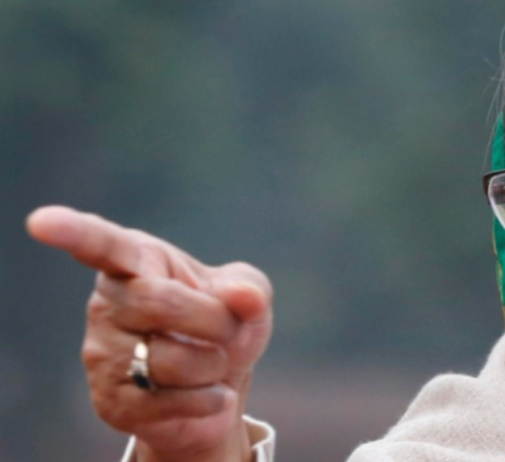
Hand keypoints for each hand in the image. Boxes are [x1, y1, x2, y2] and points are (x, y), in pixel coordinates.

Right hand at [27, 205, 272, 461]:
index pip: (102, 244)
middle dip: (214, 319)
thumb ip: (249, 288)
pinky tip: (212, 395)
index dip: (74, 232)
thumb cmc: (223, 326)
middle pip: (158, 302)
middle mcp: (109, 302)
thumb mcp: (248, 298)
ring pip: (168, 359)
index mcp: (137, 260)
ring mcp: (103, 354)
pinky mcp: (113, 401)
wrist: (218, 387)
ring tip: (211, 364)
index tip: (43, 222)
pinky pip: (170, 401)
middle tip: (230, 331)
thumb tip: (244, 298)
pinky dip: (209, 399)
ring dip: (213, 364)